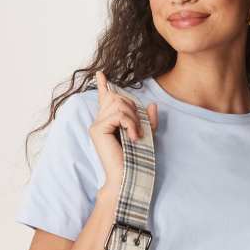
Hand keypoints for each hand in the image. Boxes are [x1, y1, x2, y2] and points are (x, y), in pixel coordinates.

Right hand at [89, 70, 158, 186]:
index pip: (104, 99)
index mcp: (108, 122)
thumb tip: (152, 104)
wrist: (127, 176)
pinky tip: (134, 138)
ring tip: (136, 136)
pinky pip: (119, 115)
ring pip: (119, 104)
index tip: (100, 74)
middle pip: (118, 98)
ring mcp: (96, 125)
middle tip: (139, 130)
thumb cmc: (136, 159)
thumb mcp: (147, 136)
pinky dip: (131, 124)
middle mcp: (99, 121)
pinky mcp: (97, 129)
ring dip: (133, 118)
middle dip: (134, 110)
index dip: (102, 85)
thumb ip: (149, 121)